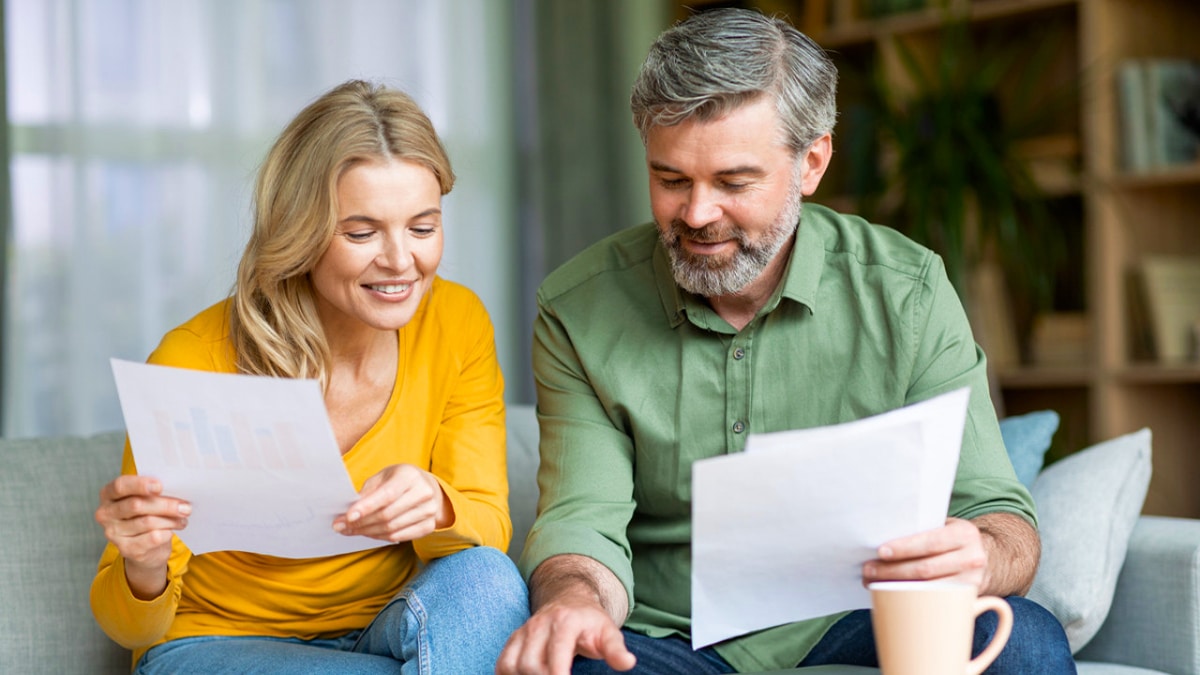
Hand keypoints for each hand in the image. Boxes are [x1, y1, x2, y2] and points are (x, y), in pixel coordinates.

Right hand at [94, 475, 188, 597]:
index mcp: (109, 494)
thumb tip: (176, 487)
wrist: (146, 546)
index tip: (160, 486)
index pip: (120, 486)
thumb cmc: (147, 514)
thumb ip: (154, 492)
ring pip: (147, 522)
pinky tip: (173, 530)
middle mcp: (106, 513)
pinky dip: (167, 533)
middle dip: (165, 505)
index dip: (140, 484)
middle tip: (186, 507)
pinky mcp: (126, 549)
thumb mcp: (147, 499)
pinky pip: (151, 538)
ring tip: (183, 518)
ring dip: (170, 520)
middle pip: (136, 505)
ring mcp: (113, 533)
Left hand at [333, 464, 450, 541]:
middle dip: (360, 523)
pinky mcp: (429, 526)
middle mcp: (423, 492)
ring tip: (350, 530)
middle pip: (387, 515)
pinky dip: (379, 537)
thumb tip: (348, 511)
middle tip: (340, 526)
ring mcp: (429, 511)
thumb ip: (368, 492)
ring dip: (367, 532)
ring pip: (391, 529)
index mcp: (410, 475)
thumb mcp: (383, 477)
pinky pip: (399, 537)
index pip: (387, 495)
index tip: (347, 516)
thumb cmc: (400, 480)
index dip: (366, 507)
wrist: (427, 488)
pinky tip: (368, 533)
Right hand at [495, 599, 635, 674]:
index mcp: (565, 622)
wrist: (571, 601)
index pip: (557, 653)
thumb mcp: (608, 632)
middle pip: (530, 664)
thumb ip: (615, 649)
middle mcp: (540, 624)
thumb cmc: (591, 622)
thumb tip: (628, 663)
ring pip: (511, 665)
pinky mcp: (514, 639)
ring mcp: (525, 631)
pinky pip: (502, 663)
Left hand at [862, 517, 987, 589]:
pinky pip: (934, 603)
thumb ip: (922, 529)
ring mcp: (972, 582)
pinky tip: (891, 594)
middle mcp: (972, 558)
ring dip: (896, 587)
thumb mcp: (944, 526)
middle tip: (868, 570)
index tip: (881, 551)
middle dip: (892, 570)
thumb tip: (881, 534)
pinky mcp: (967, 601)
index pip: (931, 542)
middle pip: (925, 569)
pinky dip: (909, 599)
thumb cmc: (951, 539)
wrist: (984, 557)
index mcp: (965, 534)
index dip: (905, 547)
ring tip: (873, 582)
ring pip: (927, 589)